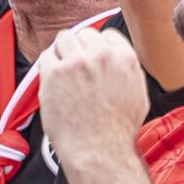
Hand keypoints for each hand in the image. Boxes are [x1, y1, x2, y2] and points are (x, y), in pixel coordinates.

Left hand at [36, 28, 146, 166]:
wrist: (99, 149)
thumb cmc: (118, 128)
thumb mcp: (137, 92)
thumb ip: (126, 69)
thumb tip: (116, 55)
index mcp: (125, 58)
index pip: (106, 36)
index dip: (97, 48)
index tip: (92, 61)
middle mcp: (101, 55)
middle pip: (84, 34)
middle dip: (79, 49)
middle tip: (76, 69)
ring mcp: (75, 62)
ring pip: (63, 39)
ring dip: (62, 52)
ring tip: (64, 72)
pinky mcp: (54, 73)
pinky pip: (46, 56)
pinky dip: (48, 65)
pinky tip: (53, 80)